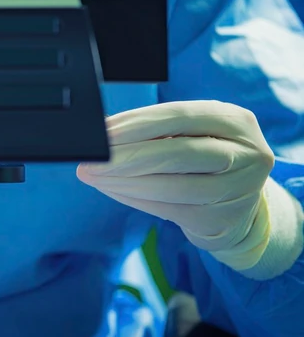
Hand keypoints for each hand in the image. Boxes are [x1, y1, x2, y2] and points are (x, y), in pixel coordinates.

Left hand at [77, 100, 275, 269]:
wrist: (240, 207)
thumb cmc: (203, 159)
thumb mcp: (192, 134)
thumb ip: (154, 129)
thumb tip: (101, 130)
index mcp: (236, 121)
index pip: (179, 116)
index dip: (136, 124)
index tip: (102, 132)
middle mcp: (246, 155)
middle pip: (177, 153)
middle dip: (126, 156)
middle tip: (91, 159)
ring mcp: (237, 191)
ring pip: (171, 185)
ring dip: (123, 181)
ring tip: (93, 175)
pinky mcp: (219, 220)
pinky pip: (166, 209)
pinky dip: (132, 198)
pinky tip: (111, 189)